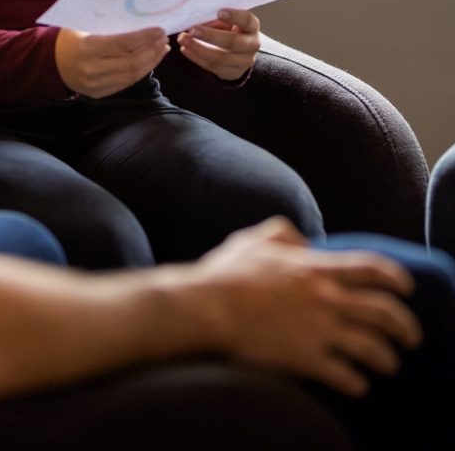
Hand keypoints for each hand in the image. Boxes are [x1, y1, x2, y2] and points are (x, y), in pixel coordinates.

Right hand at [55, 27, 168, 97]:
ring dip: (151, 62)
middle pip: (132, 62)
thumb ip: (109, 27)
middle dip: (152, 50)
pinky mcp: (98, 94)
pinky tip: (150, 61)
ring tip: (161, 49)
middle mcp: (92, 69)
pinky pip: (126, 83)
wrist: (49, 62)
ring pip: (133, 76)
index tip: (160, 30)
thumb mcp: (84, 26)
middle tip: (163, 38)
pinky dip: (141, 72)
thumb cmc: (69, 38)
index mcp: (88, 48)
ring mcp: (95, 84)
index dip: (145, 38)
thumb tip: (140, 20)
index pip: (124, 44)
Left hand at [176, 7, 259, 80]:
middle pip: (233, 42)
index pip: (247, 20)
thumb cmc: (229, 29)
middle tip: (192, 30)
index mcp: (251, 26)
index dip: (235, 16)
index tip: (219, 12)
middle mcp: (251, 44)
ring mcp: (244, 61)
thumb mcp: (226, 21)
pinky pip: (212, 66)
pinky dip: (196, 57)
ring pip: (221, 58)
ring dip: (199, 48)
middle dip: (210, 36)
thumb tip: (197, 18)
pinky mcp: (232, 72)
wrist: (239, 52)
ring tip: (183, 39)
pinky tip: (185, 49)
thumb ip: (216, 19)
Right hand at [192, 217, 421, 395]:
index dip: (396, 278)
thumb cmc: (225, 273)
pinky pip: (347, 377)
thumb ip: (281, 231)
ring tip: (389, 364)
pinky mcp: (307, 360)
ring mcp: (318, 331)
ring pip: (374, 349)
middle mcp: (325, 299)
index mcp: (314, 268)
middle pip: (385, 313)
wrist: (206, 308)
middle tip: (411, 337)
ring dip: (388, 359)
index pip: (370, 270)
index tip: (406, 287)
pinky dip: (358, 383)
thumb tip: (301, 239)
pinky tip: (357, 384)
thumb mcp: (252, 238)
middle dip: (406, 327)